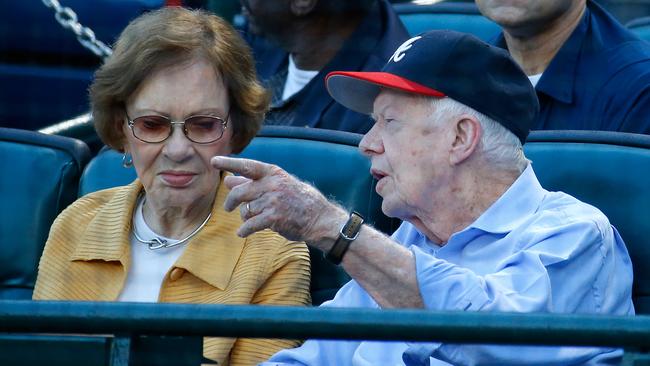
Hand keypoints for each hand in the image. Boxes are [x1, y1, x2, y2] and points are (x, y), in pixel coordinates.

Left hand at [211, 156, 346, 244]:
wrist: (319, 218)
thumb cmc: (298, 200)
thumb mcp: (278, 185)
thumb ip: (253, 182)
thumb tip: (229, 180)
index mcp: (273, 173)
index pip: (247, 166)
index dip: (229, 163)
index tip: (214, 161)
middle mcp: (272, 184)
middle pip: (239, 192)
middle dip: (230, 201)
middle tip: (229, 208)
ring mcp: (272, 201)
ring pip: (246, 210)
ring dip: (246, 217)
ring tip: (254, 219)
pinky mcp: (273, 218)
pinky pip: (250, 225)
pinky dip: (244, 230)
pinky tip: (243, 233)